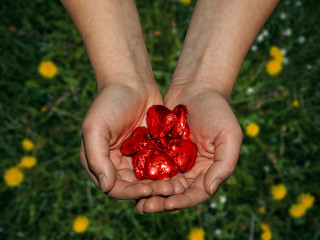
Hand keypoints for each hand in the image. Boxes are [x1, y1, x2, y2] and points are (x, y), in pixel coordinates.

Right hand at [80, 79, 187, 199]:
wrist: (132, 81)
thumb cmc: (110, 101)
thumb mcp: (95, 127)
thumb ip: (96, 157)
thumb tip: (106, 186)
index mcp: (101, 162)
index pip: (115, 187)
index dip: (130, 192)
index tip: (147, 190)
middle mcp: (117, 163)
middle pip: (134, 187)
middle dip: (151, 191)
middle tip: (169, 191)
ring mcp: (136, 157)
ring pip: (150, 179)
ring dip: (162, 185)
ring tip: (178, 187)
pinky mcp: (152, 149)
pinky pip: (160, 165)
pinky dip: (169, 172)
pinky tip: (182, 174)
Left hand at [136, 81, 241, 211]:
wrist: (197, 87)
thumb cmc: (217, 110)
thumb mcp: (229, 136)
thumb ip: (224, 165)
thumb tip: (210, 190)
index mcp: (209, 171)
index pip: (196, 194)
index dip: (183, 201)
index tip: (167, 203)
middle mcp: (192, 170)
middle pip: (176, 193)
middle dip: (161, 201)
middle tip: (145, 207)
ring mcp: (175, 160)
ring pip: (162, 183)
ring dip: (150, 193)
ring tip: (137, 201)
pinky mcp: (161, 150)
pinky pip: (151, 166)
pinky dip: (143, 176)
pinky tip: (131, 181)